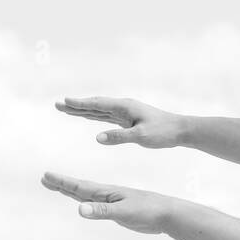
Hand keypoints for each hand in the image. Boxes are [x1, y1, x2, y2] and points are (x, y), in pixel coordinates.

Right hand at [41, 172, 171, 233]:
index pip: (80, 187)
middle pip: (80, 189)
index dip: (63, 183)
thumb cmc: (148, 211)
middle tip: (46, 178)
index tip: (46, 175)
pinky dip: (87, 202)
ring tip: (60, 187)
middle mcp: (109, 195)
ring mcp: (114, 202)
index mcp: (108, 193)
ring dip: (72, 191)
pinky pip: (98, 205)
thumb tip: (80, 209)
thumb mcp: (124, 212)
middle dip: (62, 184)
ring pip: (88, 196)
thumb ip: (103, 211)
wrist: (168, 213)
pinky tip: (86, 204)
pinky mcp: (120, 210)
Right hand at [55, 96, 184, 147]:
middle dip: (76, 105)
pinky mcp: (129, 119)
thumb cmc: (163, 132)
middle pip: (95, 105)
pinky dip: (95, 115)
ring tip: (67, 108)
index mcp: (125, 107)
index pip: (98, 105)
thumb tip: (97, 138)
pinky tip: (89, 115)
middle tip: (58, 105)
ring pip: (100, 110)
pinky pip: (107, 116)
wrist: (181, 131)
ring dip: (83, 110)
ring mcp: (126, 112)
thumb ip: (119, 137)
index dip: (80, 104)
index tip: (64, 102)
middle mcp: (124, 107)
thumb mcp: (141, 137)